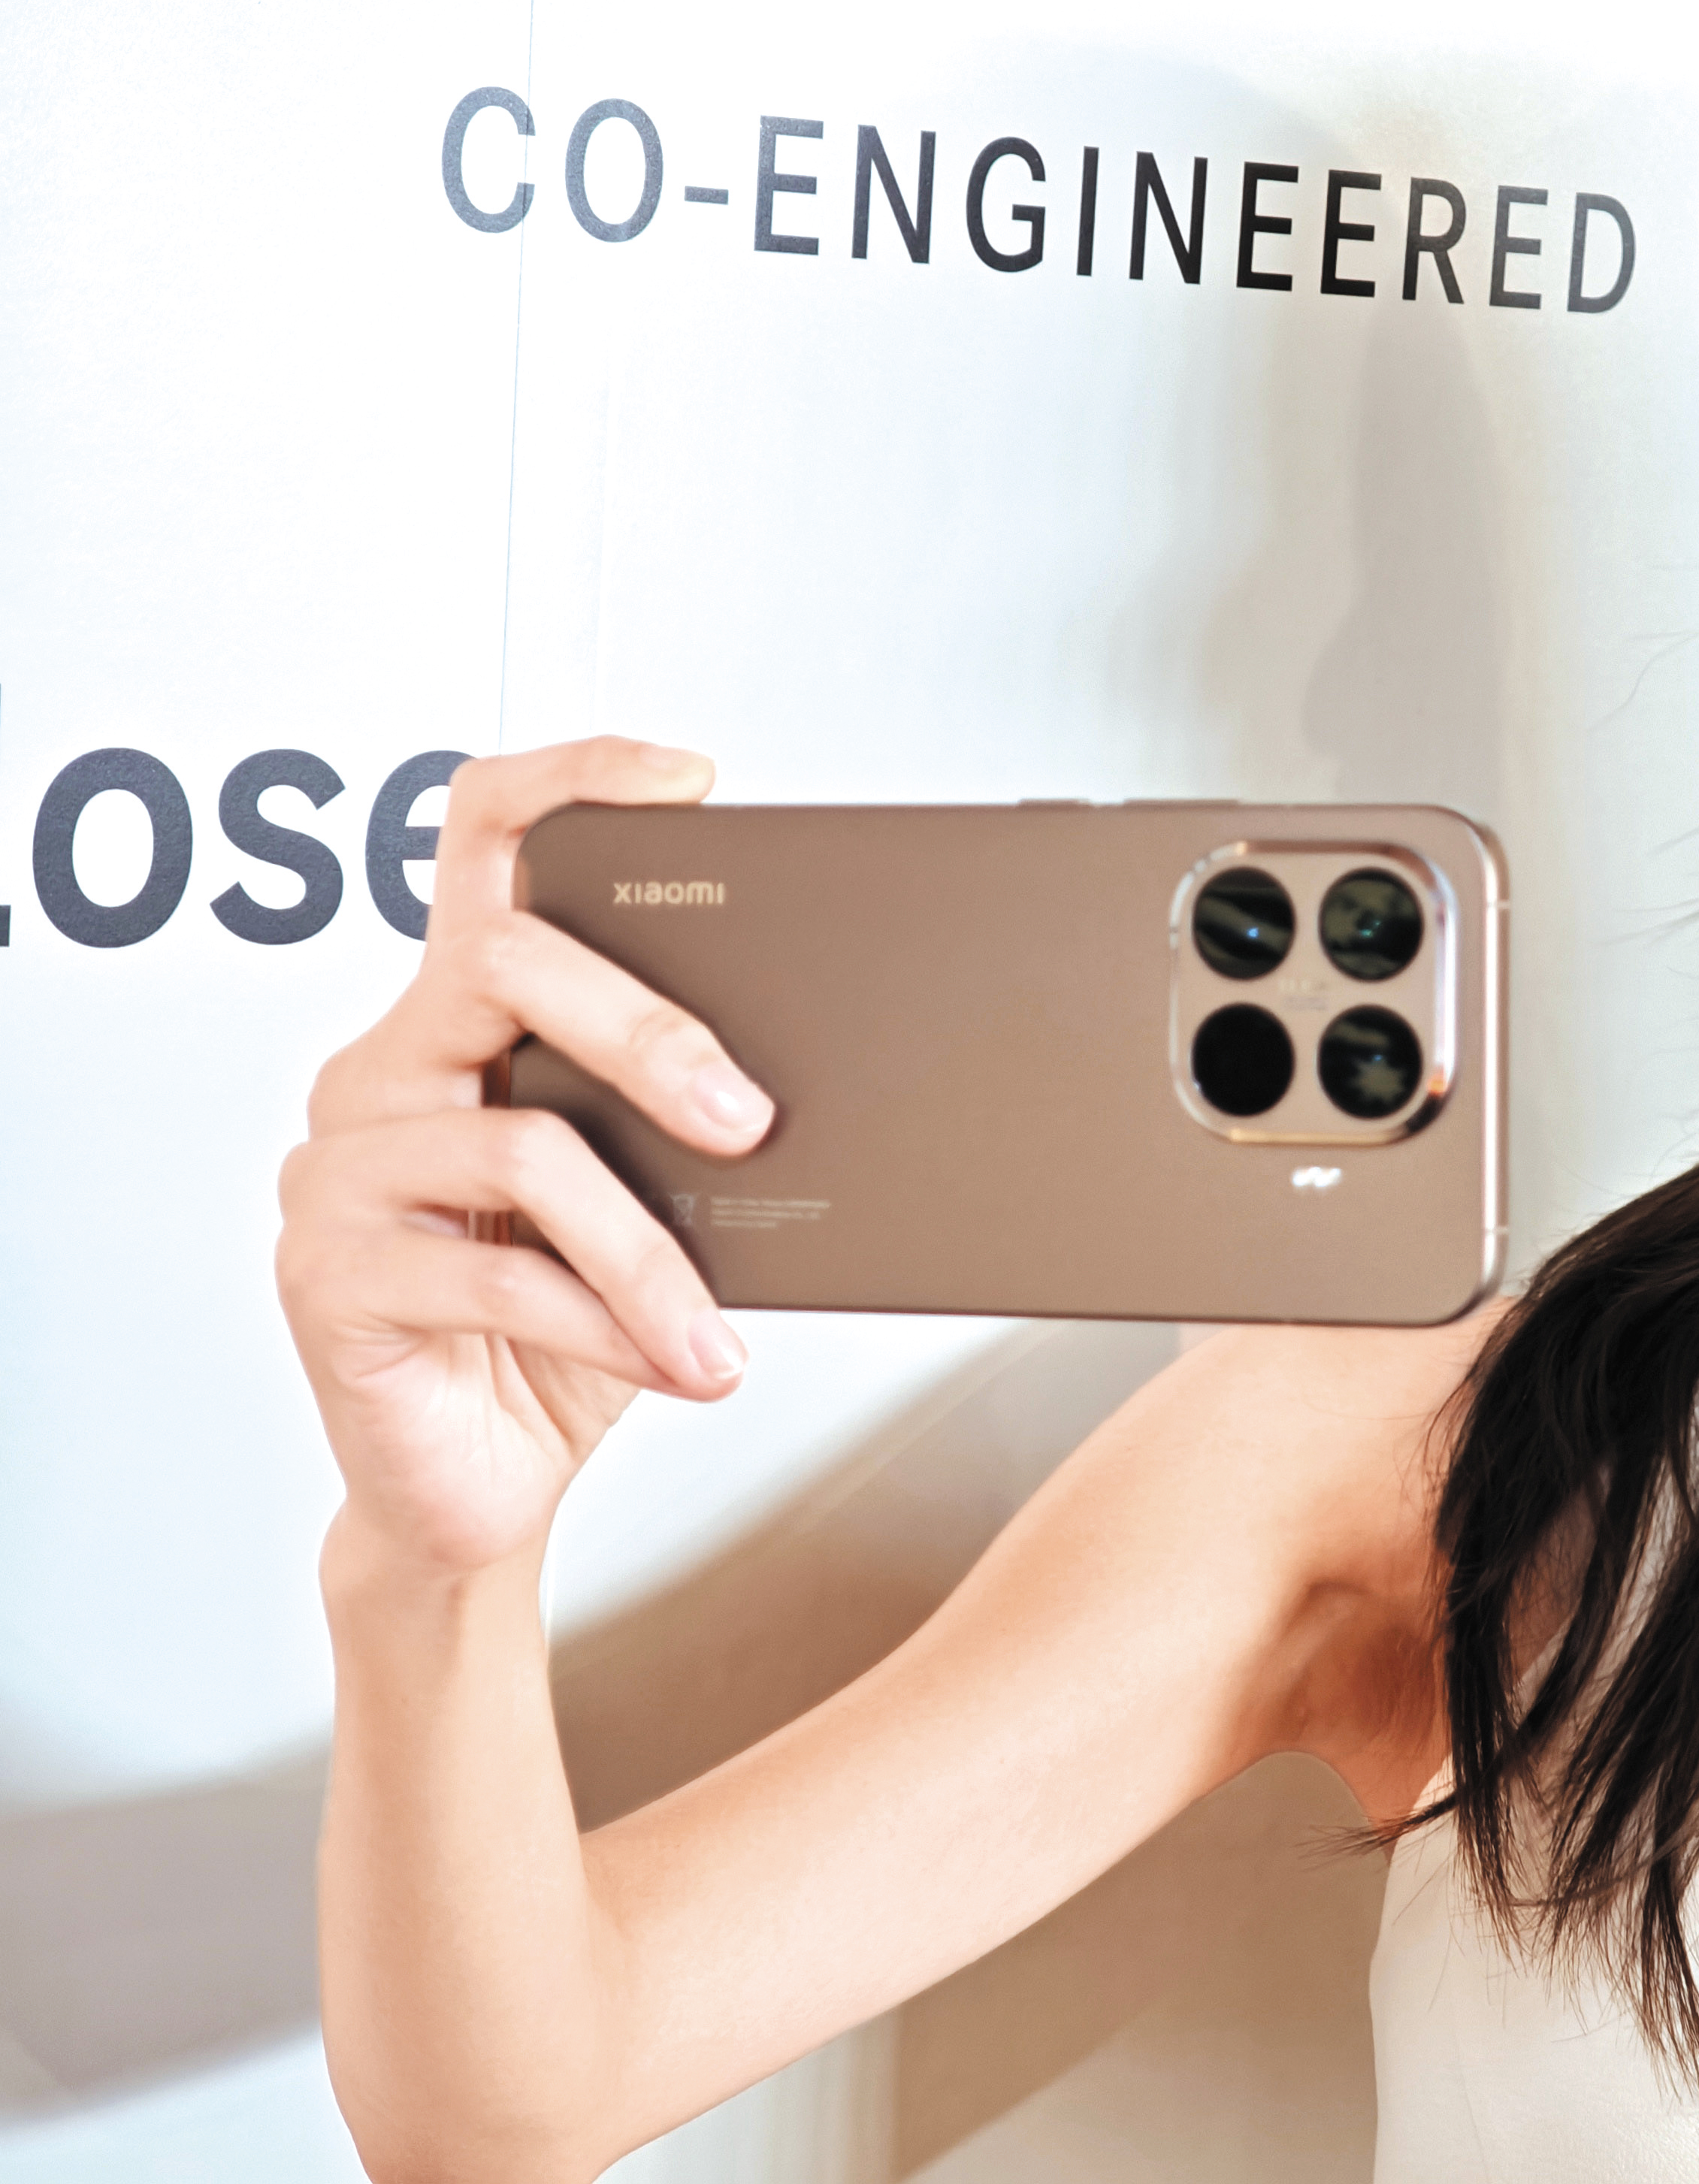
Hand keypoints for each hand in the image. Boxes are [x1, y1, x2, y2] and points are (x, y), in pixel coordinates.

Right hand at [277, 739, 773, 1578]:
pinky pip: (494, 1275)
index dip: (574, 784)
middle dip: (652, 1033)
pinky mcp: (324, 1275)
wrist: (481, 1488)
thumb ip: (678, 1126)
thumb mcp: (648, 1206)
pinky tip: (675, 1365)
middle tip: (750, 1117)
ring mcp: (335, 1170)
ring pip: (523, 1149)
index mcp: (455, 1025)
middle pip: (505, 965)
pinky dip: (607, 1324)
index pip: (483, 846)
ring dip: (651, 1253)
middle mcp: (379, 1073)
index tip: (692, 783)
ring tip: (718, 1334)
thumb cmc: (567, 1337)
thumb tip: (801, 1085)